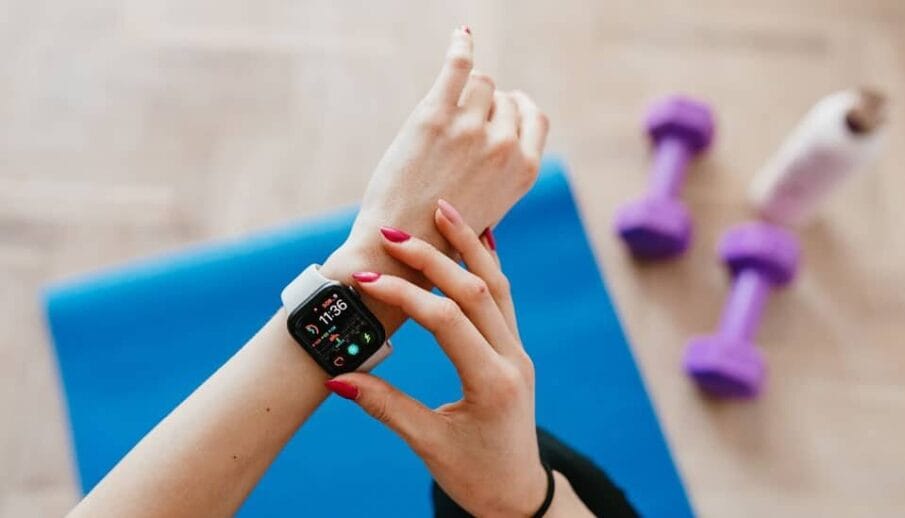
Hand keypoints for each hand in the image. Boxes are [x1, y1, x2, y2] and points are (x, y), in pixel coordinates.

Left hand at [321, 27, 548, 328]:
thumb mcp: (490, 209)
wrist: (401, 246)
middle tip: (459, 125)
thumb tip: (506, 145)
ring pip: (480, 82)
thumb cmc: (440, 233)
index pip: (534, 117)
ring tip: (445, 112)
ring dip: (465, 91)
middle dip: (484, 105)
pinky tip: (462, 36)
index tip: (502, 108)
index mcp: (524, 170)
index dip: (516, 110)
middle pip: (503, 98)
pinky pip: (458, 67)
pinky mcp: (436, 116)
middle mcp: (505, 146)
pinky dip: (461, 47)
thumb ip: (502, 174)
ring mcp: (471, 128)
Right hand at [327, 201, 591, 516]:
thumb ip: (385, 406)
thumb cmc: (475, 475)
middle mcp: (512, 359)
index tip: (364, 280)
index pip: (445, 321)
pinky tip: (477, 239)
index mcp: (491, 382)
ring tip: (444, 210)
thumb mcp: (428, 444)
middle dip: (432, 257)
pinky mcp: (514, 350)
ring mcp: (518, 352)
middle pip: (475, 290)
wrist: (518, 494)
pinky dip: (487, 265)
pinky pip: (504, 298)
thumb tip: (336, 378)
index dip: (403, 295)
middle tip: (395, 232)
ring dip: (469, 246)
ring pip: (497, 285)